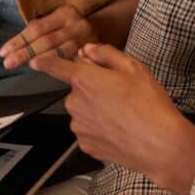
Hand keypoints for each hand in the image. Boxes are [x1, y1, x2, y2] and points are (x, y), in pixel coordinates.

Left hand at [0, 5, 98, 68]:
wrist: (106, 31)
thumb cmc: (73, 31)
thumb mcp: (58, 24)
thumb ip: (41, 32)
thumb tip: (13, 48)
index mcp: (64, 13)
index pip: (36, 28)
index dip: (18, 41)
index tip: (3, 52)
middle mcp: (76, 24)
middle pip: (45, 40)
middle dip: (24, 53)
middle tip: (8, 63)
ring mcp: (86, 39)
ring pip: (59, 52)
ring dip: (40, 61)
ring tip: (25, 67)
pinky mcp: (93, 53)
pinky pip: (71, 61)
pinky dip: (57, 67)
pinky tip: (46, 71)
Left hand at [30, 44, 194, 194]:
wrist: (159, 144)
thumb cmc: (149, 104)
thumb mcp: (133, 68)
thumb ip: (106, 54)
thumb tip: (88, 50)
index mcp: (84, 80)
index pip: (56, 67)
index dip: (45, 62)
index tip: (35, 61)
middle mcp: (75, 103)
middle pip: (77, 91)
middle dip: (92, 90)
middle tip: (119, 94)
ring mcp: (78, 126)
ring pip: (82, 112)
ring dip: (95, 110)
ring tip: (122, 115)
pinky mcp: (84, 145)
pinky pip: (88, 131)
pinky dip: (99, 129)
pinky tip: (119, 130)